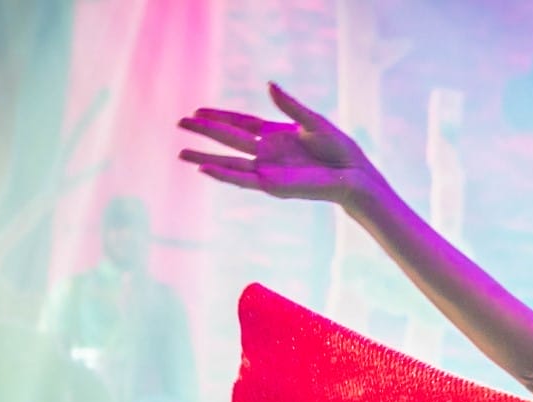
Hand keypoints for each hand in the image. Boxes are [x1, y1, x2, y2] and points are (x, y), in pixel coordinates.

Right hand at [177, 83, 382, 209]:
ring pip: (229, 163)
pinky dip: (223, 175)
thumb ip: (289, 106)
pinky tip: (203, 169)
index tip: (198, 110)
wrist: (352, 174)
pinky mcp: (272, 185)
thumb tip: (269, 85)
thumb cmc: (338, 148)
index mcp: (275, 134)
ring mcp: (267, 169)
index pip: (240, 123)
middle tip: (179, 122)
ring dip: (205, 158)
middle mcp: (267, 152)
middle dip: (204, 131)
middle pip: (228, 140)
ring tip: (180, 153)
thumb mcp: (312, 121)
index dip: (219, 116)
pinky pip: (242, 179)